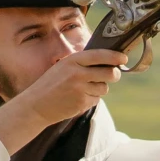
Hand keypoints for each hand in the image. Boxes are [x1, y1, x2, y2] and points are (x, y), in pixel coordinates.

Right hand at [0, 47, 125, 150]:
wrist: (36, 105)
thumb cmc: (51, 84)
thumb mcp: (63, 67)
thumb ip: (82, 63)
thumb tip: (107, 61)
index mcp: (72, 61)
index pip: (100, 55)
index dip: (115, 56)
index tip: (123, 58)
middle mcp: (77, 74)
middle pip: (109, 73)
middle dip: (114, 75)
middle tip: (113, 75)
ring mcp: (80, 89)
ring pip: (104, 88)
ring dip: (99, 88)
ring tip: (83, 89)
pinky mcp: (82, 103)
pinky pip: (96, 99)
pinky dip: (91, 98)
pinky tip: (78, 98)